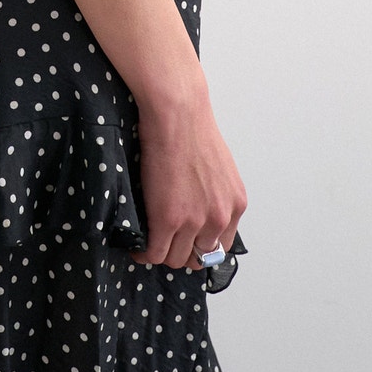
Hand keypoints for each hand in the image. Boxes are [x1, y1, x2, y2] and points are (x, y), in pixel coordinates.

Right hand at [132, 90, 246, 271]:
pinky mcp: (167, 218)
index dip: (198, 246)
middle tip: (163, 241)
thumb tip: (198, 208)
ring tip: (147, 242)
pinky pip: (154, 252)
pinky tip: (136, 246)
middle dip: (180, 251)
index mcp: (235, 205)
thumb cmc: (192, 127)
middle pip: (199, 257)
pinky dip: (143, 253)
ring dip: (160, 252)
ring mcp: (194, 221)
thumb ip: (214, 194)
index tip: (184, 242)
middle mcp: (219, 217)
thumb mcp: (219, 167)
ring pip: (175, 259)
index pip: (220, 246)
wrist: (177, 112)